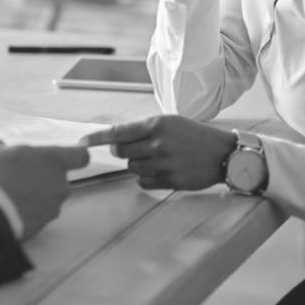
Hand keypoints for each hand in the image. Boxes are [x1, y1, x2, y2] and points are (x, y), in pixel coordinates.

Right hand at [0, 138, 89, 240]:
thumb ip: (1, 147)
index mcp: (54, 161)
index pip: (80, 156)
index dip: (75, 155)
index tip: (68, 156)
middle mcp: (60, 185)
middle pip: (59, 180)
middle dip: (43, 178)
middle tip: (20, 177)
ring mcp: (53, 208)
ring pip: (48, 199)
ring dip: (35, 197)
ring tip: (10, 197)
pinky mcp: (43, 227)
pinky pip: (38, 216)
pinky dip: (27, 213)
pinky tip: (8, 211)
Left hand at [81, 115, 236, 191]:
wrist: (223, 154)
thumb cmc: (193, 135)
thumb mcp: (169, 122)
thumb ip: (143, 129)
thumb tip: (114, 141)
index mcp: (157, 124)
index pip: (119, 132)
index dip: (97, 138)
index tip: (81, 142)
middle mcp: (159, 143)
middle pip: (121, 151)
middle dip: (122, 151)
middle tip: (138, 149)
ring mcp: (165, 162)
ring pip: (132, 167)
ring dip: (138, 164)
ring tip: (157, 158)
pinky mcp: (171, 180)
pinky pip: (143, 182)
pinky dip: (146, 178)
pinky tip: (161, 171)